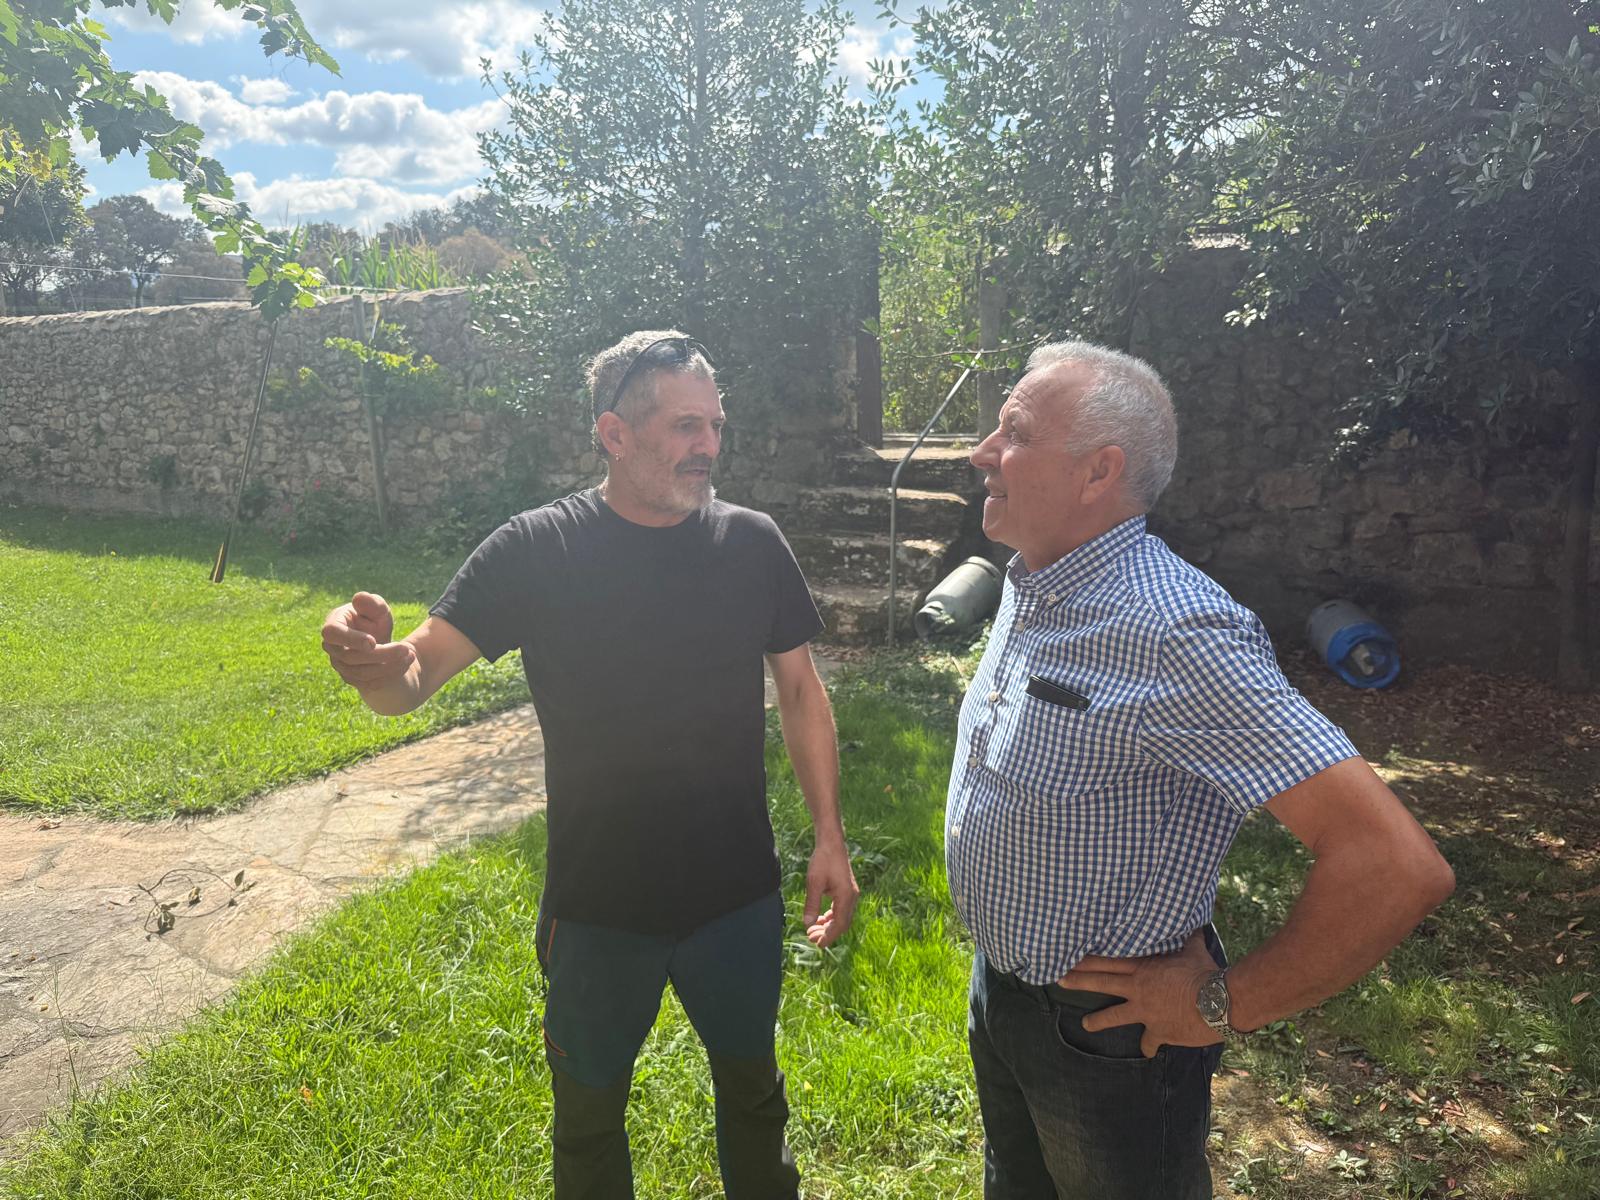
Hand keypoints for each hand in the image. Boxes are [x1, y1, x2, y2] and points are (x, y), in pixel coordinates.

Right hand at [321, 591, 415, 689]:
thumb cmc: (374, 619)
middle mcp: (333, 648)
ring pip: (362, 673)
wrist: (379, 640)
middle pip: (350, 657)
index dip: (351, 639)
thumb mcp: (377, 608)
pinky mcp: (354, 680)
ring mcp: (341, 666)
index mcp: (334, 625)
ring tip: (410, 654)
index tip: (373, 642)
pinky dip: (390, 674)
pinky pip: (371, 683)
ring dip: (389, 666)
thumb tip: (358, 599)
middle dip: (381, 654)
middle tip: (405, 648)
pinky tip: (406, 663)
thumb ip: (371, 603)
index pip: (332, 634)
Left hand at [802, 838, 859, 947]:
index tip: (818, 945)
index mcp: (845, 897)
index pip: (839, 924)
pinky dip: (831, 917)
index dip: (829, 937)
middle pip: (842, 923)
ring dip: (828, 925)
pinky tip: (820, 918)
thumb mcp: (813, 883)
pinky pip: (840, 909)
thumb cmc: (823, 860)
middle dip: (827, 933)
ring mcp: (850, 894)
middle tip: (810, 938)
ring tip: (812, 930)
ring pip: (841, 917)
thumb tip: (807, 923)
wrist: (831, 843)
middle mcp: (851, 897)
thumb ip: (811, 904)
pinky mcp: (846, 890)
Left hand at [1055, 928, 1220, 1057]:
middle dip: (1078, 981)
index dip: (1086, 958)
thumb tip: (1196, 921)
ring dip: (1097, 1021)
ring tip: (1084, 1024)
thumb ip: (1189, 937)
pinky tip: (1146, 1052)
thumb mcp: (1194, 948)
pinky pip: (1148, 1042)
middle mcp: (1138, 988)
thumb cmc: (1206, 972)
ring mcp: (1145, 1011)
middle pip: (1101, 983)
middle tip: (1058, 981)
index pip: (1108, 960)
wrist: (1217, 1002)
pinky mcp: (1158, 1031)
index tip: (1068, 957)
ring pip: (1113, 1015)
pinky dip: (1147, 1047)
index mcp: (1143, 967)